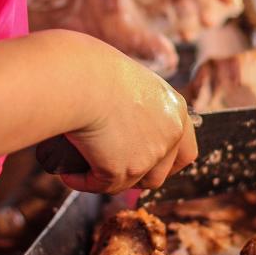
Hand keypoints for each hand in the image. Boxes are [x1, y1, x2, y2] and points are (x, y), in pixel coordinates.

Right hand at [60, 49, 197, 193]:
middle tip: (112, 166)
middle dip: (138, 176)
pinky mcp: (122, 170)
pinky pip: (102, 186)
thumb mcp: (126, 80)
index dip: (167, 161)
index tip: (147, 161)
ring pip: (133, 183)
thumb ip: (133, 102)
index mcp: (175, 109)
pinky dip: (83, 182)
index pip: (186, 150)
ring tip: (87, 168)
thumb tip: (115, 120)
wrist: (80, 79)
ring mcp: (149, 155)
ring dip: (112, 180)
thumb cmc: (93, 68)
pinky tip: (69, 174)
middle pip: (161, 173)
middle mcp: (170, 134)